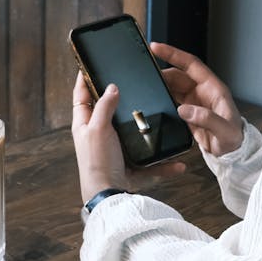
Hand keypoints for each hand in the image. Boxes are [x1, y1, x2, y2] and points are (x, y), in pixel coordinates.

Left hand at [71, 73, 185, 204]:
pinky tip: (179, 164)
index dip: (83, 79)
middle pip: (110, 112)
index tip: (90, 65)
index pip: (81, 96)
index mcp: (85, 125)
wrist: (110, 195)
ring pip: (135, 135)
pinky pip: (152, 165)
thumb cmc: (97, 162)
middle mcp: (100, 136)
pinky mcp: (132, 166)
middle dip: (123, 101)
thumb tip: (112, 87)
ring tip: (163, 116)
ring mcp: (117, 150)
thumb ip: (105, 106)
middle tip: (135, 85)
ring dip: (148, 131)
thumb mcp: (98, 128)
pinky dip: (165, 166)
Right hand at [151, 42, 242, 156]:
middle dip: (162, 73)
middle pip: (177, 75)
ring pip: (173, 87)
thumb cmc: (234, 139)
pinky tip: (154, 101)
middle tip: (145, 75)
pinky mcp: (187, 113)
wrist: (232, 154)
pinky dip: (162, 98)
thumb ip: (206, 118)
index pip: (191, 64)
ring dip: (161, 86)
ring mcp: (194, 102)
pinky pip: (171, 100)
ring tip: (147, 87)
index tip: (156, 48)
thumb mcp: (224, 130)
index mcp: (213, 88)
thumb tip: (184, 110)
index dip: (173, 54)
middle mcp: (202, 91)